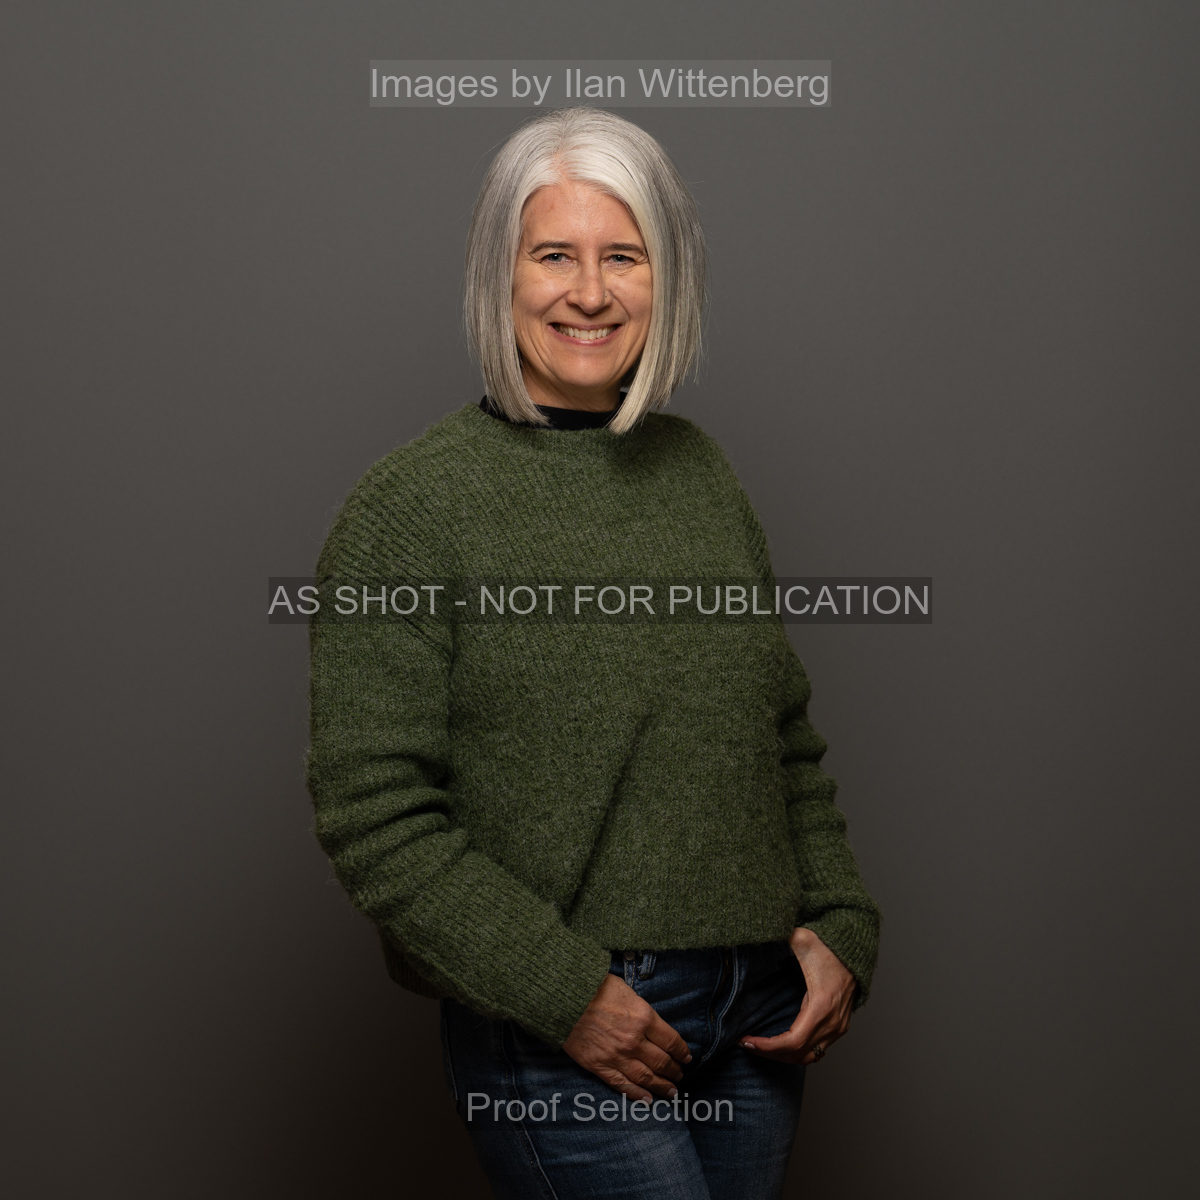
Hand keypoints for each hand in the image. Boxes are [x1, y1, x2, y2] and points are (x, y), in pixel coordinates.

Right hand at [562, 973, 691, 1101]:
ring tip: (671, 1092)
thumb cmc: (594, 987)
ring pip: (646, 1077)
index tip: (687, 1057)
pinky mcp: (599, 1066)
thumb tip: (652, 1024)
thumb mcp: (627, 991)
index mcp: (644, 1017)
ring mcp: (616, 1055)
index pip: (671, 1040)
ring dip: (661, 1086)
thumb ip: (642, 1011)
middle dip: (674, 1070)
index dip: (682, 1051)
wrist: (563, 997)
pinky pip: (622, 1084)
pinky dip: (636, 1094)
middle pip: (661, 1061)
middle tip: (680, 1075)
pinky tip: (647, 1100)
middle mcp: (634, 1040)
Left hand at [739, 927, 855, 1065]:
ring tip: (758, 1047)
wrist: (855, 953)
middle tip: (745, 1044)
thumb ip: (782, 936)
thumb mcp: (803, 939)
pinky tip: (778, 1045)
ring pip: (807, 1057)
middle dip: (768, 1053)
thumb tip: (761, 930)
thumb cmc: (829, 948)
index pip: (792, 1042)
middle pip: (797, 1055)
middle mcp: (832, 1023)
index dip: (767, 1046)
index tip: (747, 1041)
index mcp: (821, 1006)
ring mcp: (837, 1028)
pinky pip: (815, 1051)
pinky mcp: (838, 1028)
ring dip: (781, 1057)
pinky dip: (795, 1053)